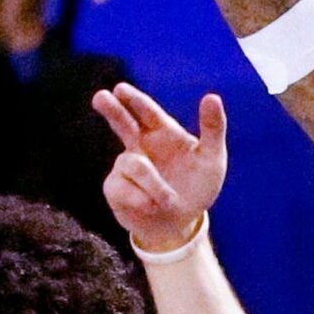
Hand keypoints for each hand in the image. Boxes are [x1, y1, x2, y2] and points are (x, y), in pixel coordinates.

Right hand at [95, 82, 227, 251]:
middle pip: (122, 122)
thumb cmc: (197, 187)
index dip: (134, 101)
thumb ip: (213, 129)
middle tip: (101, 98)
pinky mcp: (115, 187)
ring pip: (134, 165)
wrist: (180, 224)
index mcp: (162, 132)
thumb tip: (212, 96)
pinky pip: (127, 191)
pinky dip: (145, 201)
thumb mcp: (212, 159)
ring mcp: (124, 165)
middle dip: (112, 110)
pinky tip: (151, 206)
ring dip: (154, 185)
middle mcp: (140, 144)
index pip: (147, 112)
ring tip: (168, 199)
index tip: (120, 89)